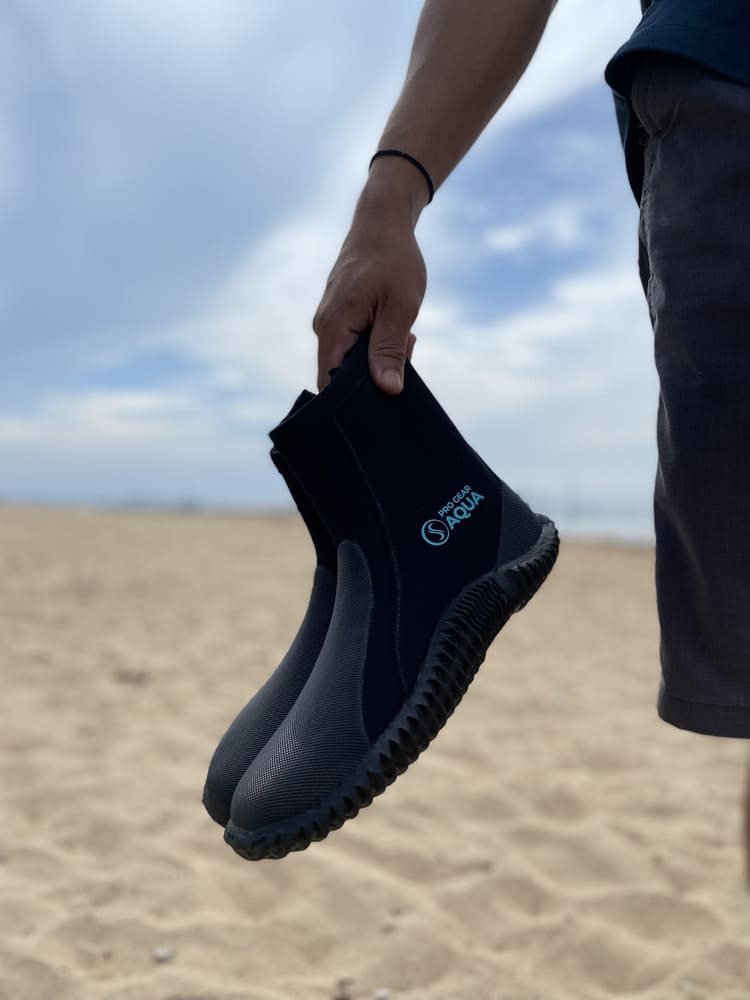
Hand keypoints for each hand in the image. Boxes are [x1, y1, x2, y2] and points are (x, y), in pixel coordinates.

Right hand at [312, 187, 426, 393]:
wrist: (382, 222)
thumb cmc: (394, 260)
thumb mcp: (400, 308)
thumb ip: (390, 350)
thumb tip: (387, 389)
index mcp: (333, 327)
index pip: (331, 383)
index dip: (354, 400)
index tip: (384, 400)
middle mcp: (324, 327)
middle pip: (342, 375)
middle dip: (376, 376)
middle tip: (407, 356)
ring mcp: (330, 321)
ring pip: (352, 358)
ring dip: (381, 356)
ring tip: (406, 336)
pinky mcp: (340, 316)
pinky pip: (355, 343)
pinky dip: (378, 343)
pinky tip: (399, 330)